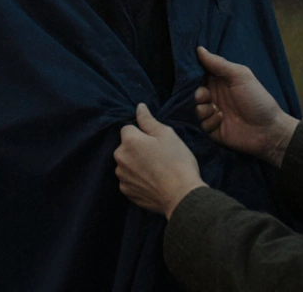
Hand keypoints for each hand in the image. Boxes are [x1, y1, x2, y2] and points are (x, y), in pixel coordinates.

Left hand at [115, 103, 206, 218]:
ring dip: (136, 164)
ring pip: (127, 163)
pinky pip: (129, 180)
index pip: (128, 128)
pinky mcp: (126, 192)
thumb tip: (139, 107)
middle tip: (159, 156)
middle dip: (137, 148)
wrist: (181, 196)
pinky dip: (138, 180)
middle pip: (126, 147)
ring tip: (156, 170)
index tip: (156, 142)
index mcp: (129, 141)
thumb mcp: (167, 134)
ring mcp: (122, 177)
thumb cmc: (177, 162)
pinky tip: (153, 182)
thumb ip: (148, 120)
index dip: (143, 133)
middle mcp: (120, 158)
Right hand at [195, 46, 298, 167]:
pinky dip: (210, 121)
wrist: (268, 130)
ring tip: (217, 110)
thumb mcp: (241, 76)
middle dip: (198, 93)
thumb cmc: (257, 99)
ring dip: (204, 108)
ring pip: (196, 108)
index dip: (194, 73)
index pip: (201, 74)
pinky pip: (201, 123)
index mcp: (221, 81)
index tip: (189, 73)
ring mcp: (214, 113)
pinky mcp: (212, 129)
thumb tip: (199, 49)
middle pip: (195, 91)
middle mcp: (216, 96)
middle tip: (205, 96)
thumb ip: (219, 63)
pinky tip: (222, 120)